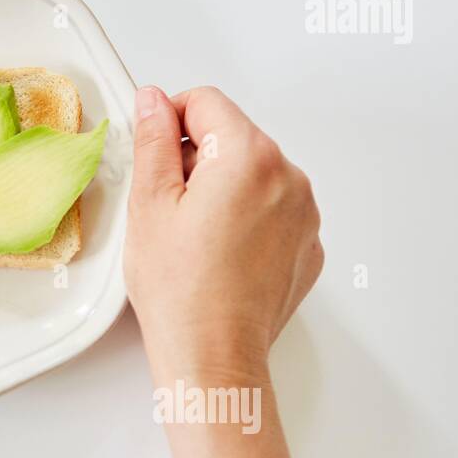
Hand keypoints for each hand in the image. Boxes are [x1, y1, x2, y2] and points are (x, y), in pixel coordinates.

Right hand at [123, 85, 319, 457]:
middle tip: (168, 206)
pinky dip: (247, 218)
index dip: (170, 119)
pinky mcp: (308, 246)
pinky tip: (219, 252)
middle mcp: (288, 178)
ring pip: (254, 173)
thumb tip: (154, 101)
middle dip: (197, 157)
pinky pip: (273, 210)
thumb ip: (154, 140)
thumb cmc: (179, 289)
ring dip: (223, 187)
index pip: (206, 102)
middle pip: (233, 137)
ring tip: (194, 235)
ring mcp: (304, 214)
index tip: (154, 151)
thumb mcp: (150, 204)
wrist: (213, 356)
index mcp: (248, 157)